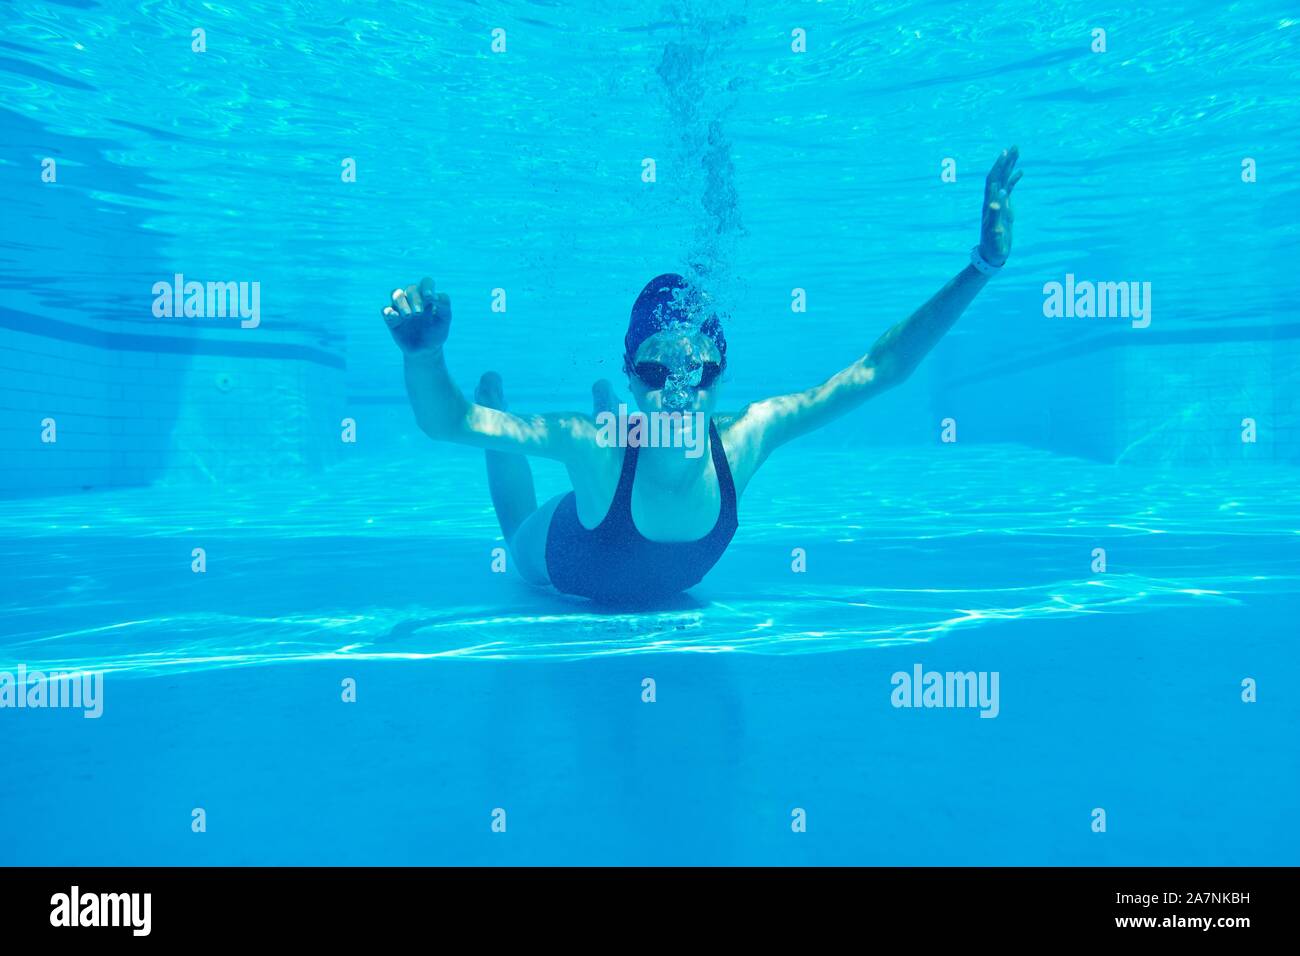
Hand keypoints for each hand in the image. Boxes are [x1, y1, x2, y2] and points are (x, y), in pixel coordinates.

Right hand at [382, 277, 451, 355]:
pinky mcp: (391, 318)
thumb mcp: (444, 319)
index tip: (429, 297)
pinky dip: (389, 311)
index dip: (427, 286)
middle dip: (415, 299)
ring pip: (396, 294)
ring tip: (408, 316)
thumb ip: (444, 305)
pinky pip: (386, 310)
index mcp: (427, 296)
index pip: (426, 283)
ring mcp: (401, 307)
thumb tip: (435, 296)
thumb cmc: (436, 332)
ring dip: (401, 302)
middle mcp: (413, 299)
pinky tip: (395, 317)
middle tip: (419, 313)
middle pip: (411, 289)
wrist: (426, 351)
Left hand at [979, 146, 1021, 266]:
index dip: (998, 167)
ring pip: (1003, 180)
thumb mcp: (995, 233)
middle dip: (1005, 161)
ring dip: (1009, 166)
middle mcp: (992, 201)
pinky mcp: (1004, 208)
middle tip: (1014, 146)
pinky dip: (1013, 179)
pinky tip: (1020, 171)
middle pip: (998, 176)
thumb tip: (997, 199)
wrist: (991, 255)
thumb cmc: (993, 246)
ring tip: (1016, 151)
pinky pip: (1008, 189)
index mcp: (990, 204)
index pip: (993, 181)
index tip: (1005, 153)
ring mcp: (998, 203)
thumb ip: (996, 216)